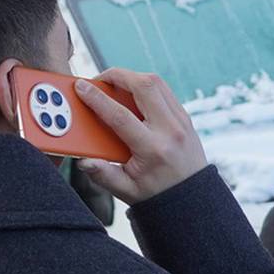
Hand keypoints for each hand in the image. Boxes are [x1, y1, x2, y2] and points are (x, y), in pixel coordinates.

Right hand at [72, 70, 206, 204]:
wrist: (192, 198)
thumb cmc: (157, 194)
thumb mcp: (126, 191)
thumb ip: (103, 174)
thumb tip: (84, 160)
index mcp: (152, 149)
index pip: (120, 116)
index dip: (97, 99)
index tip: (82, 87)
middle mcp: (170, 129)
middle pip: (144, 86)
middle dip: (117, 75)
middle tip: (99, 79)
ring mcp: (181, 120)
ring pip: (157, 83)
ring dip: (133, 77)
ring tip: (113, 83)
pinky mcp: (185, 116)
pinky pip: (164, 90)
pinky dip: (146, 86)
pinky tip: (132, 93)